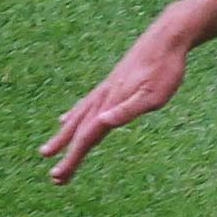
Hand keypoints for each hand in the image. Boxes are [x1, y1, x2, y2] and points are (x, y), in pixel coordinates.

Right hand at [40, 24, 190, 183]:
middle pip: (78, 130)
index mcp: (111, 104)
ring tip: (50, 149)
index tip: (60, 177)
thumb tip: (103, 123)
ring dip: (63, 135)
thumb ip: (128, 109)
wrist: (167, 39)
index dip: (73, 158)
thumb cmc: (166, 69)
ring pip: (78, 117)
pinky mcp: (111, 83)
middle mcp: (103, 98)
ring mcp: (105, 90)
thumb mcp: (154, 94)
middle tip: (54, 176)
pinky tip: (66, 118)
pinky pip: (85, 105)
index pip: (87, 137)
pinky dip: (73, 115)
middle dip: (65, 153)